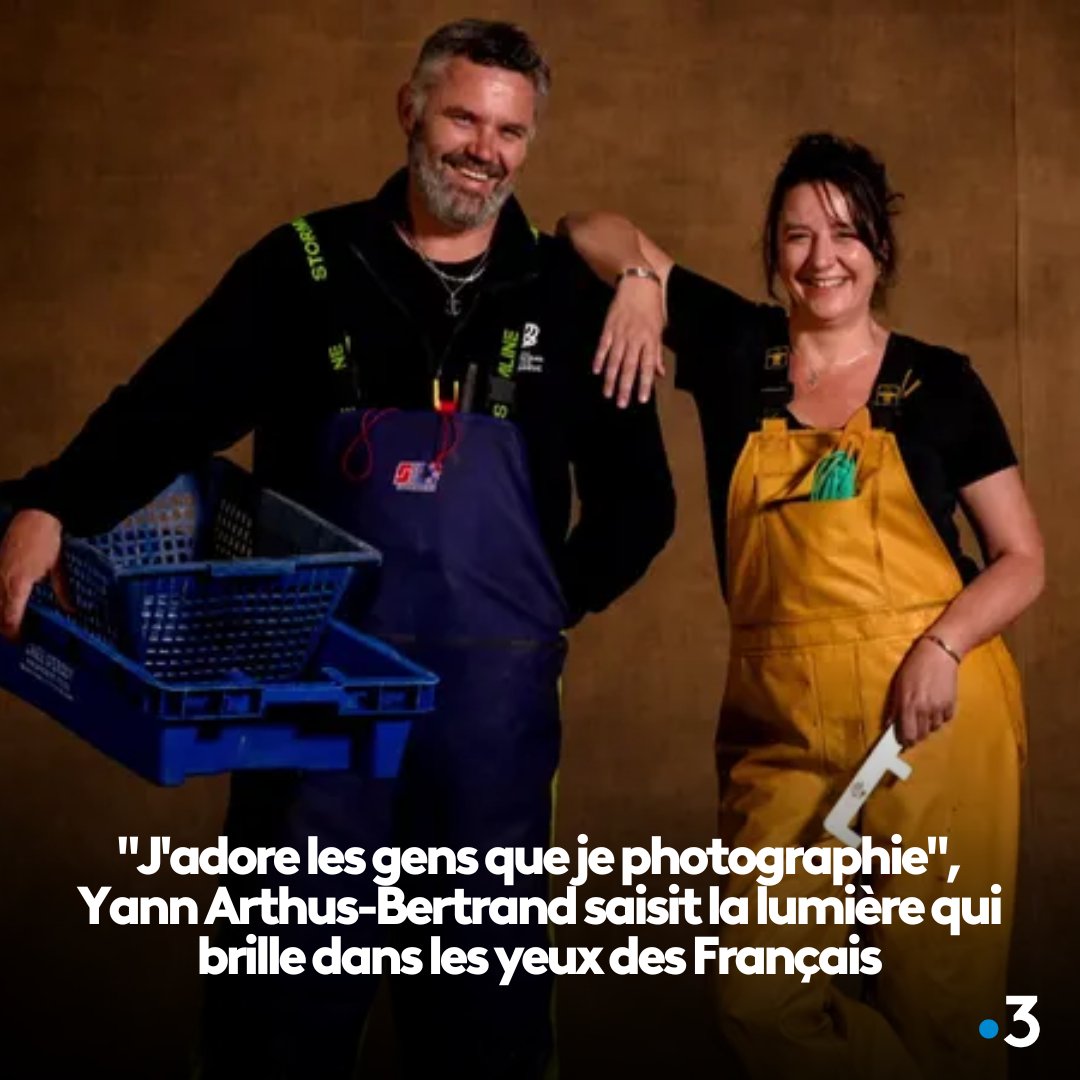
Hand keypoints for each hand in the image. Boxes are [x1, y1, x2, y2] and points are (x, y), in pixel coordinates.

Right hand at [0, 509, 67, 639]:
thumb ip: (62, 591)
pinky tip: (5, 605)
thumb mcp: (57, 569)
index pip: (11, 616)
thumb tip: (71, 610)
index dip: (14, 632)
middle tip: (14, 638)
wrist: (34, 518)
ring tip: (8, 625)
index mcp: (18, 584)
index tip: (20, 641)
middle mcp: (1, 581)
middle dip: (4, 628)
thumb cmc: (47, 543)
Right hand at [593, 275, 666, 407]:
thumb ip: (657, 352)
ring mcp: (620, 333)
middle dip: (625, 387)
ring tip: (608, 394)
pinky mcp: (609, 327)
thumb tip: (660, 373)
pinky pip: (603, 346)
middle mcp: (635, 339)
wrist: (638, 283)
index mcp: (650, 339)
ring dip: (611, 378)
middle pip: (629, 367)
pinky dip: (600, 358)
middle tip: (621, 404)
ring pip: (615, 360)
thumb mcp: (659, 329)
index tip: (641, 399)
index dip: (644, 384)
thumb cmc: (652, 306)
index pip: (647, 366)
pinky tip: (597, 371)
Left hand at [887, 636, 959, 745]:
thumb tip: (890, 724)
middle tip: (913, 727)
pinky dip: (940, 717)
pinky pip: (946, 720)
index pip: (908, 734)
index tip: (903, 740)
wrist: (939, 654)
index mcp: (908, 704)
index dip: (905, 740)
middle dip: (916, 734)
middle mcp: (925, 709)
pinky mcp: (952, 704)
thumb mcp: (899, 685)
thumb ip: (895, 706)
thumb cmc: (914, 667)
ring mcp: (940, 708)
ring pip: (934, 728)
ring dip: (928, 725)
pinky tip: (936, 706)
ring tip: (924, 712)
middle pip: (922, 735)